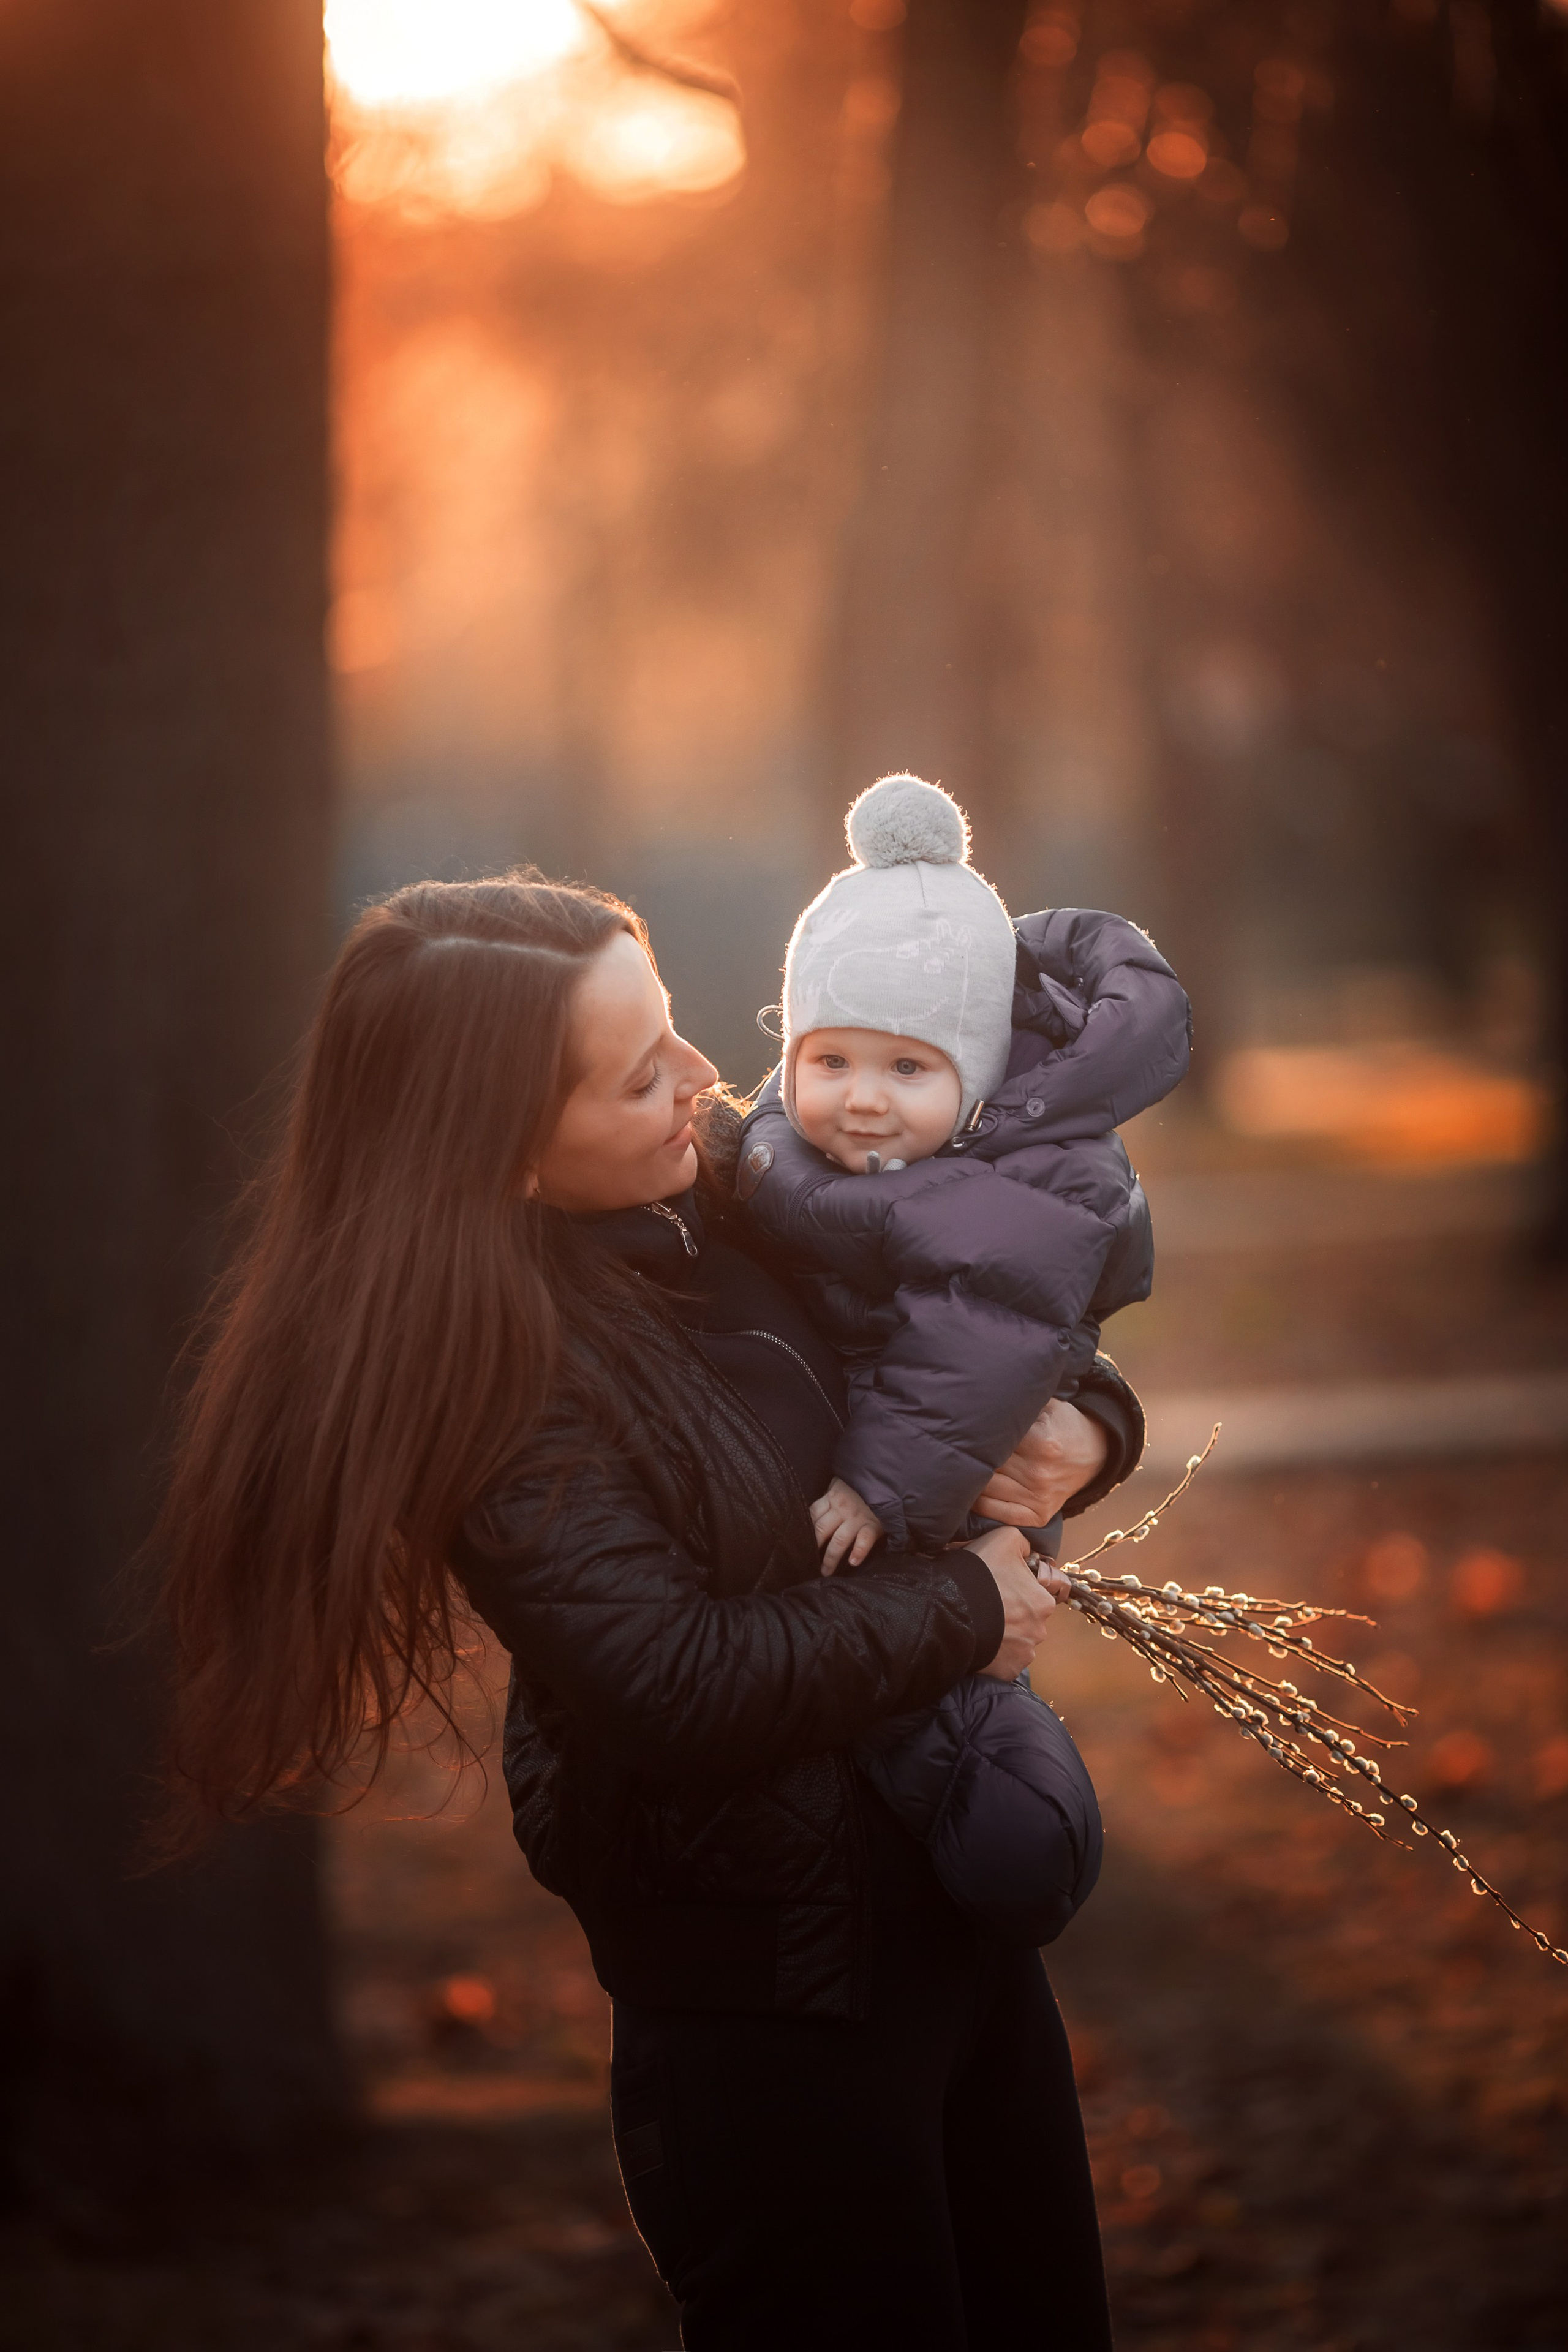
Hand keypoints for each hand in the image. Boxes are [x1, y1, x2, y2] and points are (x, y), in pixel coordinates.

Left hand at [811, 1477, 885, 1574]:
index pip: (812, 1514)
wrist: (888, 1481)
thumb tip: (816, 1513)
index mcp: (832, 1497)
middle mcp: (842, 1508)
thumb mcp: (843, 1485)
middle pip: (821, 1530)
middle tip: (808, 1563)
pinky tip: (853, 1562)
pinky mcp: (873, 1524)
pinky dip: (859, 1551)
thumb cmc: (863, 1486)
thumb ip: (831, 1497)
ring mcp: (857, 1517)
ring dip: (831, 1558)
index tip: (800, 1541)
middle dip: (814, 1547)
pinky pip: (864, 1540)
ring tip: (826, 1571)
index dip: (805, 1528)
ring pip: (839, 1540)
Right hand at [961, 1527, 1069, 1680]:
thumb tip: (1029, 1552)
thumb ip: (1023, 1543)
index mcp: (1044, 1602)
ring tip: (979, 1623)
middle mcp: (1039, 1631)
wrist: (949, 1609)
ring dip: (1003, 1634)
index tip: (998, 1586)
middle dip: (1011, 1613)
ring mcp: (1023, 1654)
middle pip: (1026, 1619)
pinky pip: (1002, 1661)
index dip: (1017, 1587)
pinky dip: (993, 1654)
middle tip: (987, 1604)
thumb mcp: (1005, 1538)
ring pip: (1015, 1641)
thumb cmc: (979, 1572)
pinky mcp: (1005, 1671)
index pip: (1036, 1593)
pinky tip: (979, 1640)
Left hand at [974, 1398, 1107, 1528]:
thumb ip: (1017, 1404)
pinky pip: (997, 1514)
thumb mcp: (1045, 1405)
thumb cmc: (1062, 1424)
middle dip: (972, 1457)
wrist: (1093, 1452)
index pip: (991, 1442)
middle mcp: (1038, 1473)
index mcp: (1039, 1442)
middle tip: (961, 1449)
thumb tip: (980, 1404)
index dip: (976, 1436)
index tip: (968, 1432)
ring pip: (985, 1490)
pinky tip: (977, 1491)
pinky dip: (981, 1504)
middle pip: (985, 1466)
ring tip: (967, 1468)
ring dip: (972, 1480)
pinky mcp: (1038, 1515)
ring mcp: (1039, 1497)